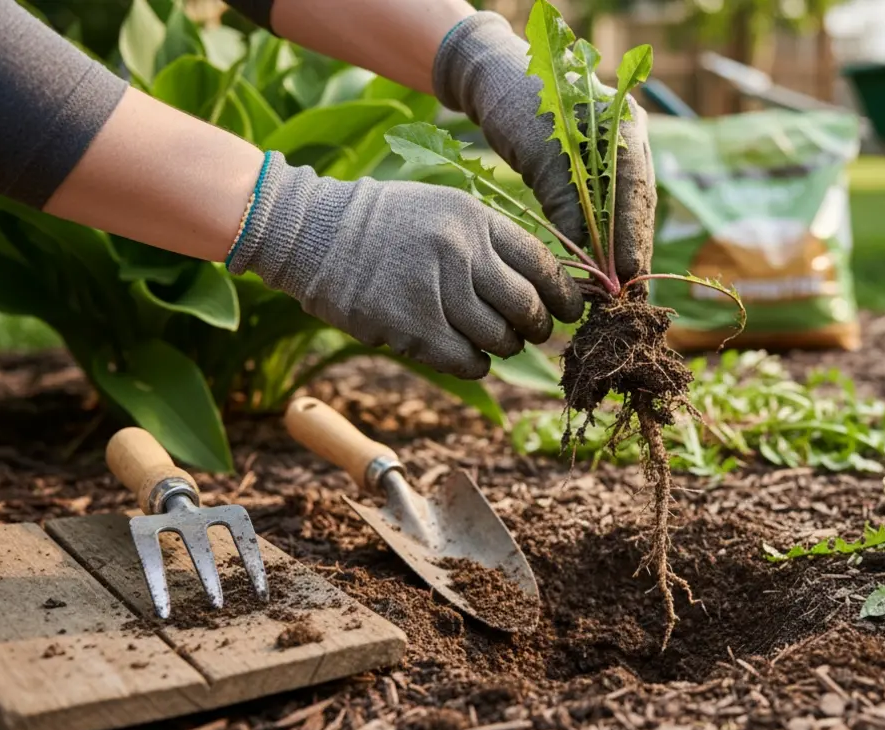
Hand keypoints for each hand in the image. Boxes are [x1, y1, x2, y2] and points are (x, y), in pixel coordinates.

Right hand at [228, 153, 583, 378]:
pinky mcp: (411, 329)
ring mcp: (436, 292)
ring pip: (501, 340)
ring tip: (493, 341)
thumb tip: (541, 285)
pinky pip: (467, 361)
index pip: (543, 264)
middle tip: (532, 332)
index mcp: (475, 219)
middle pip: (527, 307)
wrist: (313, 233)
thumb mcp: (444, 209)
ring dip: (504, 347)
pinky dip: (477, 365)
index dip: (565, 295)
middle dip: (538, 327)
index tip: (571, 310)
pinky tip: (468, 355)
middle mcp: (461, 253)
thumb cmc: (385, 224)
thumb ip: (490, 241)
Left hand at [433, 12, 655, 282]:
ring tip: (622, 289)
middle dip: (633, 249)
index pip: (634, 188)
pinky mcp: (601, 167)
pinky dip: (608, 238)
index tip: (626, 271)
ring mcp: (619, 151)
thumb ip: (564, 199)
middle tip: (630, 292)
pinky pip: (612, 209)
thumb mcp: (538, 152)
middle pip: (638, 203)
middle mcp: (629, 137)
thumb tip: (587, 252)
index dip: (632, 234)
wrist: (495, 77)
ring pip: (629, 210)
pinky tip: (605, 267)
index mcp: (622, 123)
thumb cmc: (515, 103)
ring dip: (624, 249)